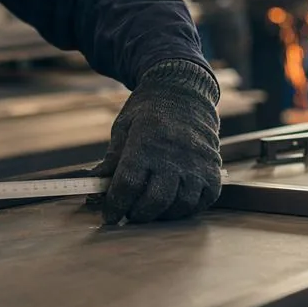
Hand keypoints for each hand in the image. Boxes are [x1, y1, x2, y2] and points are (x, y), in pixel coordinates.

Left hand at [95, 60, 221, 224]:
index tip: (109, 216)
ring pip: (180, 205)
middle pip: (155, 200)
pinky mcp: (213, 168)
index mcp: (146, 143)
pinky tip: (174, 204)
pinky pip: (204, 200)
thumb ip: (112, 159)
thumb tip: (94, 185)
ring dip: (163, 215)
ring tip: (152, 210)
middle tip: (130, 215)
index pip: (128, 184)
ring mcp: (197, 163)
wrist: (184, 89)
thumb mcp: (124, 128)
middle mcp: (174, 155)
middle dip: (138, 215)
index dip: (116, 205)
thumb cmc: (148, 110)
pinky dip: (188, 209)